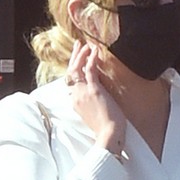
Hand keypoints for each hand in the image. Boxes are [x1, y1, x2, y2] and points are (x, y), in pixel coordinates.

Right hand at [66, 39, 127, 155]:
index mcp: (75, 103)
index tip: (78, 62)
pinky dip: (91, 59)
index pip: (71, 83)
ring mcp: (83, 92)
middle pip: (70, 73)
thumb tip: (96, 100)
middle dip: (74, 57)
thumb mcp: (93, 116)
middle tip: (78, 45)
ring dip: (80, 55)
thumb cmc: (105, 129)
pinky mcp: (94, 90)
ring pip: (76, 69)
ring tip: (85, 44)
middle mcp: (76, 96)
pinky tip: (95, 50)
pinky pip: (90, 70)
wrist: (108, 135)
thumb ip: (91, 106)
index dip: (74, 70)